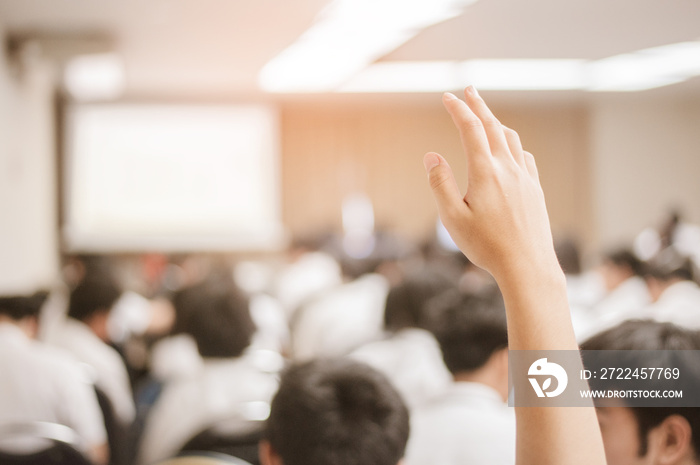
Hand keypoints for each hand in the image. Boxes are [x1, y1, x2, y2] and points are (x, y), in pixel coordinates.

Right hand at [424, 87, 558, 281]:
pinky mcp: (535, 190)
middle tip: (468, 90)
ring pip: (510, 139)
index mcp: (485, 172)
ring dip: (496, 123)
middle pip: (492, 126)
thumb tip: (431, 155)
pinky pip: (524, 156)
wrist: (528, 266)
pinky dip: (512, 144)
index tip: (447, 97)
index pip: (470, 129)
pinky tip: (509, 150)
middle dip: (478, 105)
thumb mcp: (453, 218)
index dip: (458, 109)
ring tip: (486, 117)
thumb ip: (440, 184)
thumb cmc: (487, 246)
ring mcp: (525, 178)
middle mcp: (508, 168)